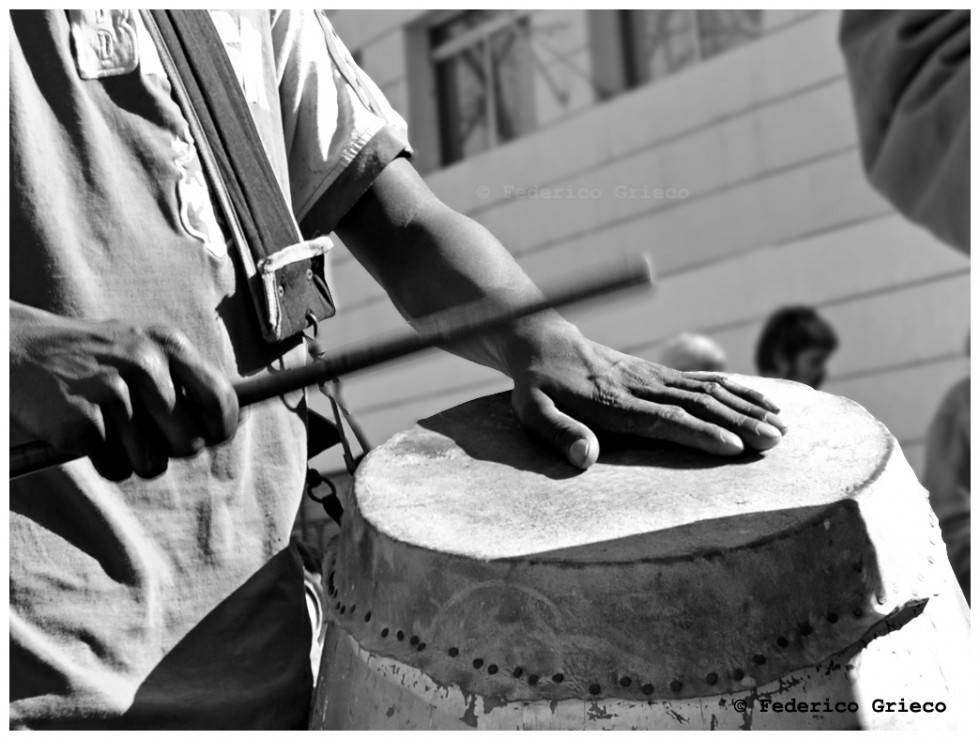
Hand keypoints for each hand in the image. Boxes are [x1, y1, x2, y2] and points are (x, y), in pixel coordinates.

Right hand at [10, 304, 238, 480]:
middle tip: (143, 433)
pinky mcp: (79, 420)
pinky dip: (102, 461)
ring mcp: (110, 391)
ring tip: (109, 428)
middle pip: (189, 442)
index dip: (219, 429)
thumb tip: (227, 425)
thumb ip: (186, 380)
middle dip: (170, 449)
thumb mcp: (144, 349)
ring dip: (133, 458)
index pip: (220, 401)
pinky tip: (83, 431)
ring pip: (152, 463)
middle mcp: (144, 364)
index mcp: (167, 345)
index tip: (209, 438)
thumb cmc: (93, 359)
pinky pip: (115, 468)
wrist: (16, 349)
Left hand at [506, 322, 786, 468]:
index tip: (734, 448)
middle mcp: (642, 387)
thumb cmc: (536, 387)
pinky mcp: (659, 374)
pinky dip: (738, 390)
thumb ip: (558, 433)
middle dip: (740, 423)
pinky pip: (705, 381)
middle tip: (775, 442)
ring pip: (710, 392)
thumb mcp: (533, 410)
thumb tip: (585, 457)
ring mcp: (654, 378)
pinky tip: (764, 402)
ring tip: (782, 428)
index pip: (664, 419)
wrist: (543, 343)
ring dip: (747, 408)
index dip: (700, 433)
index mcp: (614, 402)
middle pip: (698, 405)